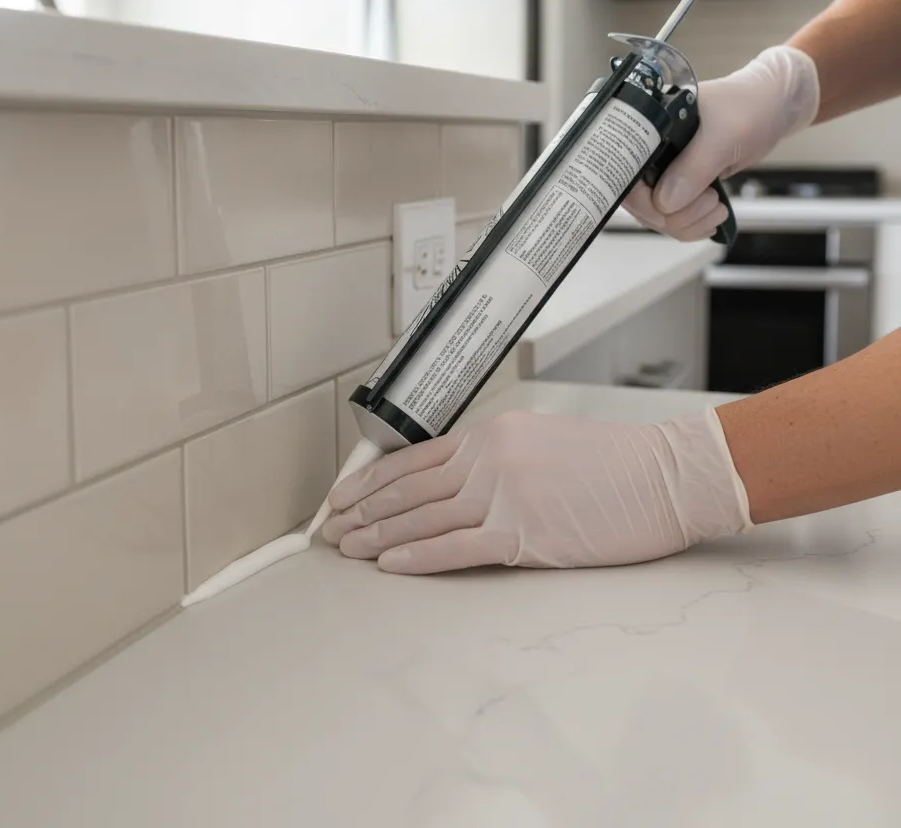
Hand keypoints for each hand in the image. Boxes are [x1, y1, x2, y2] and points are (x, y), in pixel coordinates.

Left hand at [322, 409, 751, 574]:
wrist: (665, 475)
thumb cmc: (613, 462)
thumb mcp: (542, 441)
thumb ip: (494, 459)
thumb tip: (453, 484)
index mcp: (491, 433)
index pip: (413, 459)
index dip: (373, 481)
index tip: (347, 496)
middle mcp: (488, 458)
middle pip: (408, 489)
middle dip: (363, 511)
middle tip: (332, 528)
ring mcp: (503, 495)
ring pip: (423, 517)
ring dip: (379, 535)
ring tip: (349, 548)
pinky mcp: (523, 532)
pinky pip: (457, 547)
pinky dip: (418, 556)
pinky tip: (390, 564)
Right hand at [623, 44, 819, 239]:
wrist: (773, 106)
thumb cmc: (750, 106)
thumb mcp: (724, 136)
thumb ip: (693, 168)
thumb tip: (665, 202)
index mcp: (649, 128)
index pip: (623, 173)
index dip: (642, 198)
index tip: (671, 206)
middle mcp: (649, 150)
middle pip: (638, 202)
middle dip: (673, 215)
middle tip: (708, 202)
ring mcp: (663, 168)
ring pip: (655, 215)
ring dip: (686, 223)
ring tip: (715, 207)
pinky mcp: (678, 183)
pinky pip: (670, 217)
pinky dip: (690, 225)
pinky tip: (710, 216)